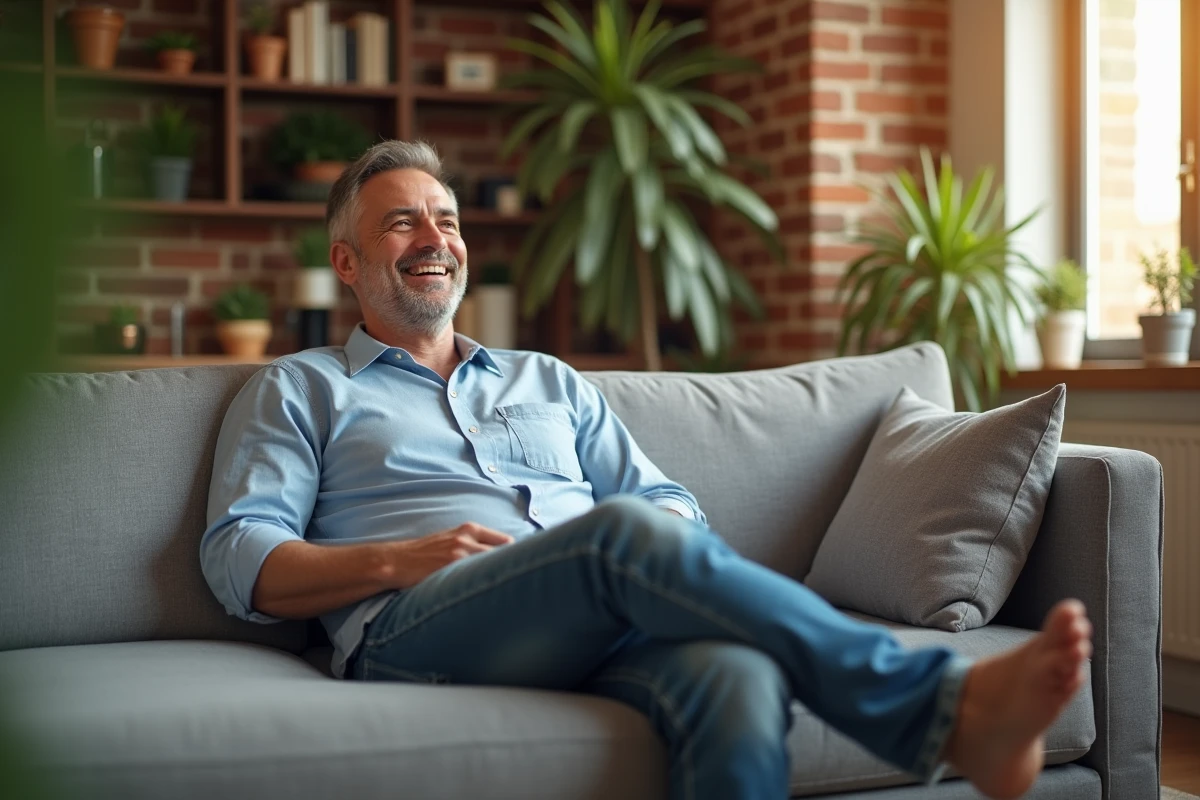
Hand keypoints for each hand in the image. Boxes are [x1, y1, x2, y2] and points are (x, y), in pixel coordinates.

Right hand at [388, 522, 513, 589]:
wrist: (397, 561)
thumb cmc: (425, 553)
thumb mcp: (452, 539)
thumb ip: (474, 543)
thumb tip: (502, 555)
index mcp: (470, 529)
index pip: (506, 542)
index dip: (515, 556)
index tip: (522, 568)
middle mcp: (468, 538)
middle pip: (505, 554)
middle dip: (512, 568)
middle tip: (518, 584)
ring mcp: (460, 554)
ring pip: (492, 566)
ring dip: (501, 579)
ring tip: (506, 594)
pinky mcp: (451, 568)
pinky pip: (476, 578)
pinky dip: (484, 586)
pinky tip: (487, 597)